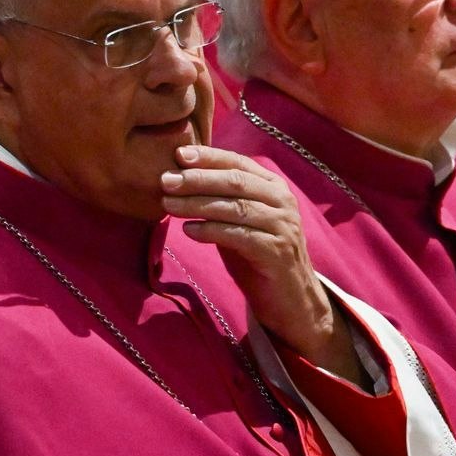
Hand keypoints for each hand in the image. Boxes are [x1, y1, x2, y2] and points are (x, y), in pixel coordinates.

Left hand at [161, 145, 357, 378]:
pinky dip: (211, 231)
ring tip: (169, 204)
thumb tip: (179, 178)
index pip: (238, 163)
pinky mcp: (277, 252)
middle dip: (197, 179)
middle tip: (166, 181)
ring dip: (198, 204)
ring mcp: (282, 226)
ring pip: (235, 207)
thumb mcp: (238, 221)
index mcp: (273, 187)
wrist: (290, 300)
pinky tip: (189, 231)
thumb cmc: (257, 256)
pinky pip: (239, 236)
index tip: (178, 155)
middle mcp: (281, 201)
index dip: (208, 157)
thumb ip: (220, 200)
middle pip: (235, 182)